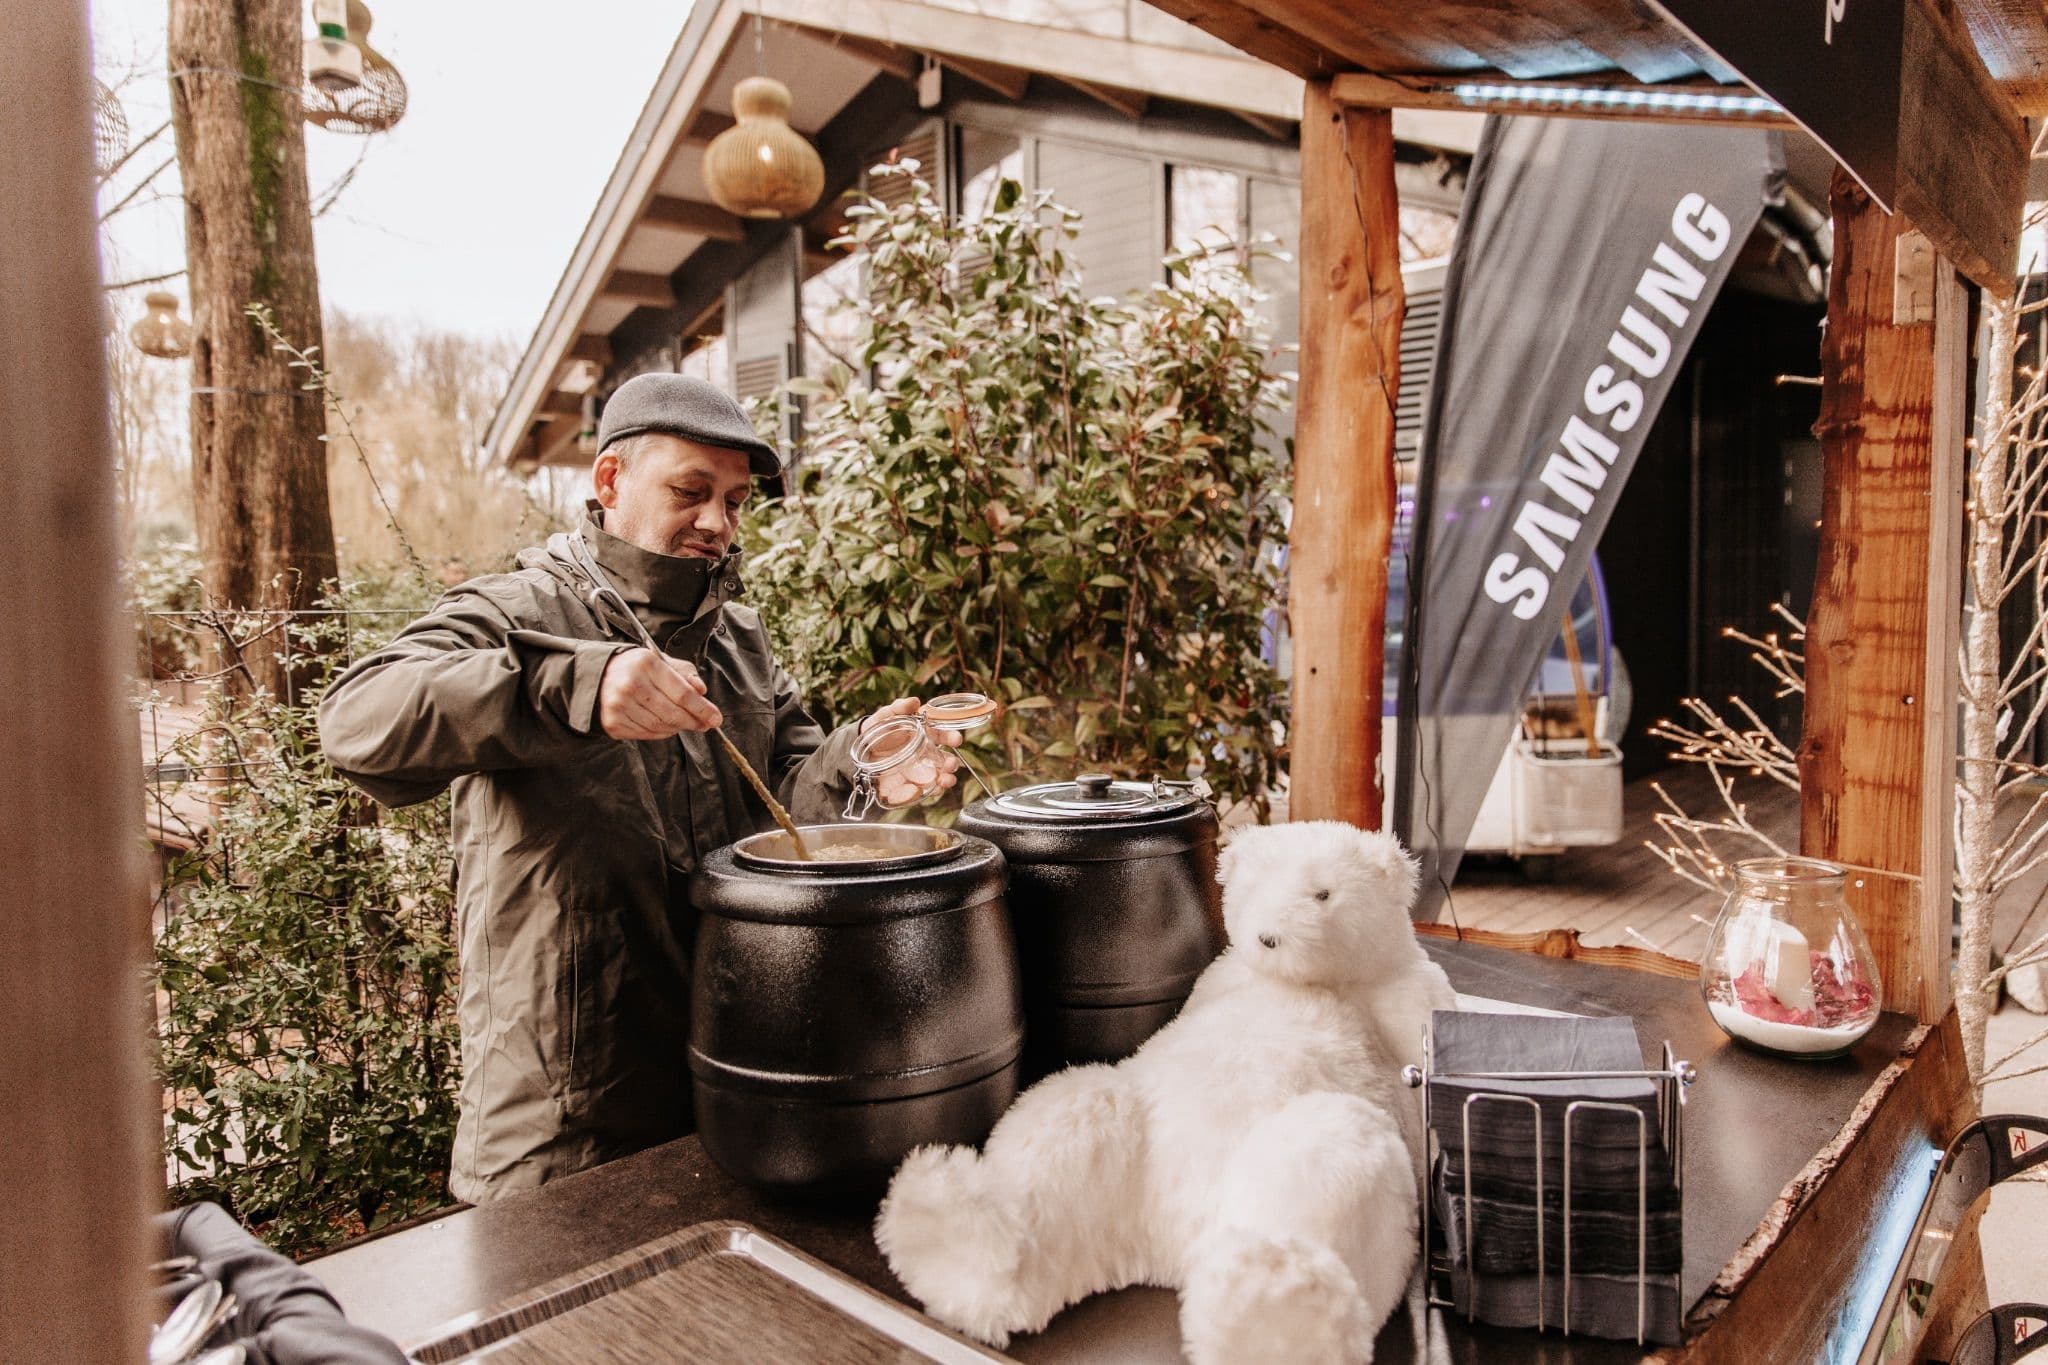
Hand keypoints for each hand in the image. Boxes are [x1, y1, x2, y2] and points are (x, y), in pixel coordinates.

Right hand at [598, 648, 722, 739]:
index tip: (716, 719)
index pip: (682, 693)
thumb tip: (702, 691)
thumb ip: (685, 674)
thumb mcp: (662, 661)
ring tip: (684, 722)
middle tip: (704, 725)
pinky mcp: (612, 722)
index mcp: (646, 664)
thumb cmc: (637, 668)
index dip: (702, 709)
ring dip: (677, 728)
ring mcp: (619, 705)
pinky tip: (666, 726)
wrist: (598, 676)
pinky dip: (661, 733)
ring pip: (660, 726)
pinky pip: (646, 734)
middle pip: (673, 713)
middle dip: (693, 721)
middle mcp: (630, 684)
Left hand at [860, 697, 962, 806]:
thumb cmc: (875, 732)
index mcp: (922, 735)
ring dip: (945, 779)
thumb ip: (898, 708)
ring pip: (938, 777)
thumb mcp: (884, 717)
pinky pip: (920, 792)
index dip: (950, 737)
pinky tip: (922, 791)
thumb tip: (914, 701)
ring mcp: (918, 772)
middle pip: (944, 759)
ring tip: (946, 781)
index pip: (941, 735)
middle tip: (952, 764)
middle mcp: (924, 754)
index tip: (957, 740)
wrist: (857, 754)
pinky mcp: (908, 786)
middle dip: (951, 762)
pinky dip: (925, 793)